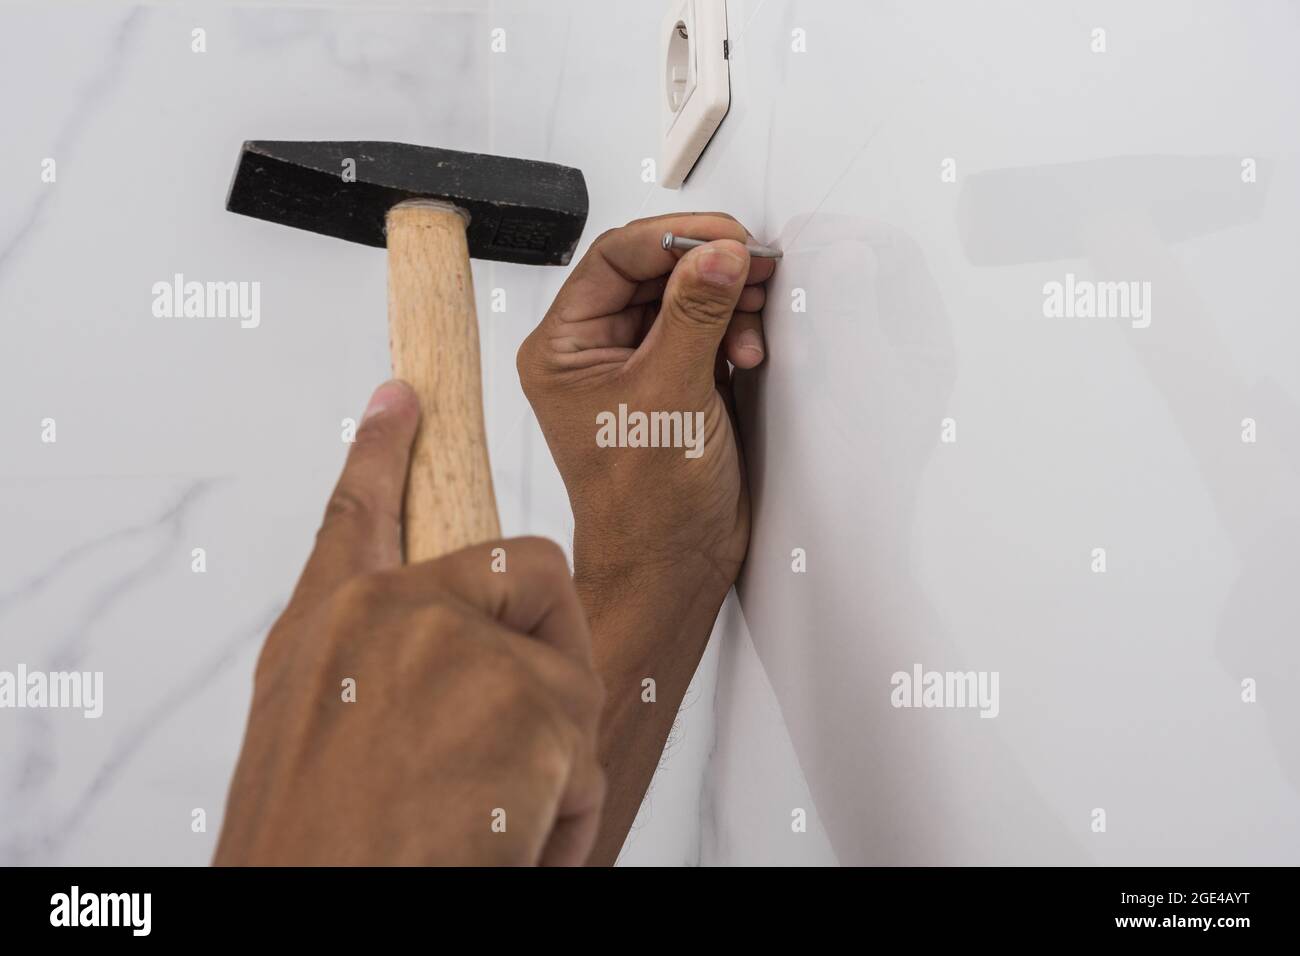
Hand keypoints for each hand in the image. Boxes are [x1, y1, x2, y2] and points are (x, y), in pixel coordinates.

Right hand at [214, 381, 604, 866]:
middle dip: (545, 644)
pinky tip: (510, 846)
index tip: (407, 397)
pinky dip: (563, 813)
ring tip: (489, 820)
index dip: (384, 450)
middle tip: (522, 726)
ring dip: (547, 758)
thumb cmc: (309, 847)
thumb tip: (425, 660)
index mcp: (328, 626)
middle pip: (524, 567)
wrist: (312, 906)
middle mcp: (391, 615)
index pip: (359, 507)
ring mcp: (462, 650)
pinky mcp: (527, 702)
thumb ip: (366, 668)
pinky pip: (585, 745)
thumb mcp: (303, 735)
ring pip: (566, 670)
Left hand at [517, 213, 775, 596]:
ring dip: (727, 303)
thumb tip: (718, 253)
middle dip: (708, 269)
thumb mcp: (670, 396)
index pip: (614, 258)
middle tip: (754, 265)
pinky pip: (706, 331)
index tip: (726, 238)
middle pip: (654, 272)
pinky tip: (748, 353)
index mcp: (564, 349)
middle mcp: (595, 354)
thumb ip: (695, 316)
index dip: (673, 238)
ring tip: (750, 326)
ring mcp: (637, 368)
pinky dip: (734, 332)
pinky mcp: (675, 384)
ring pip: (686, 299)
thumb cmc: (644, 509)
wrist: (673, 568)